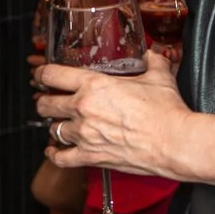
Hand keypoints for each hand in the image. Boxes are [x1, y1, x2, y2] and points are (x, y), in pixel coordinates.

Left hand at [35, 53, 184, 176]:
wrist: (173, 141)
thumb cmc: (166, 111)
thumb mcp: (159, 77)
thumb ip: (152, 62)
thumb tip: (152, 55)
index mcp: (94, 85)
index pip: (53, 75)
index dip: (42, 74)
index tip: (41, 76)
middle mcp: (83, 109)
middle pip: (46, 104)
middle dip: (45, 101)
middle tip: (48, 101)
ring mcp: (84, 134)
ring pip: (53, 129)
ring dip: (55, 126)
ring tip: (59, 124)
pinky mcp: (90, 156)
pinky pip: (61, 158)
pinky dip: (54, 154)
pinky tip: (52, 151)